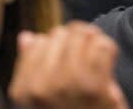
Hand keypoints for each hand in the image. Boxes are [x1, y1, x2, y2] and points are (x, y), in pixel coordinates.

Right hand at [9, 22, 127, 108]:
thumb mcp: (41, 99)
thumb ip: (30, 67)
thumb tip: (26, 38)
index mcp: (23, 89)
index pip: (39, 40)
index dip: (57, 45)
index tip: (67, 58)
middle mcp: (40, 87)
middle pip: (62, 33)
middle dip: (76, 41)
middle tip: (85, 60)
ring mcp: (66, 84)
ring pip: (83, 35)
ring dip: (93, 43)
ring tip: (96, 61)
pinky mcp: (94, 86)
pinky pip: (103, 46)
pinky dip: (109, 52)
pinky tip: (106, 68)